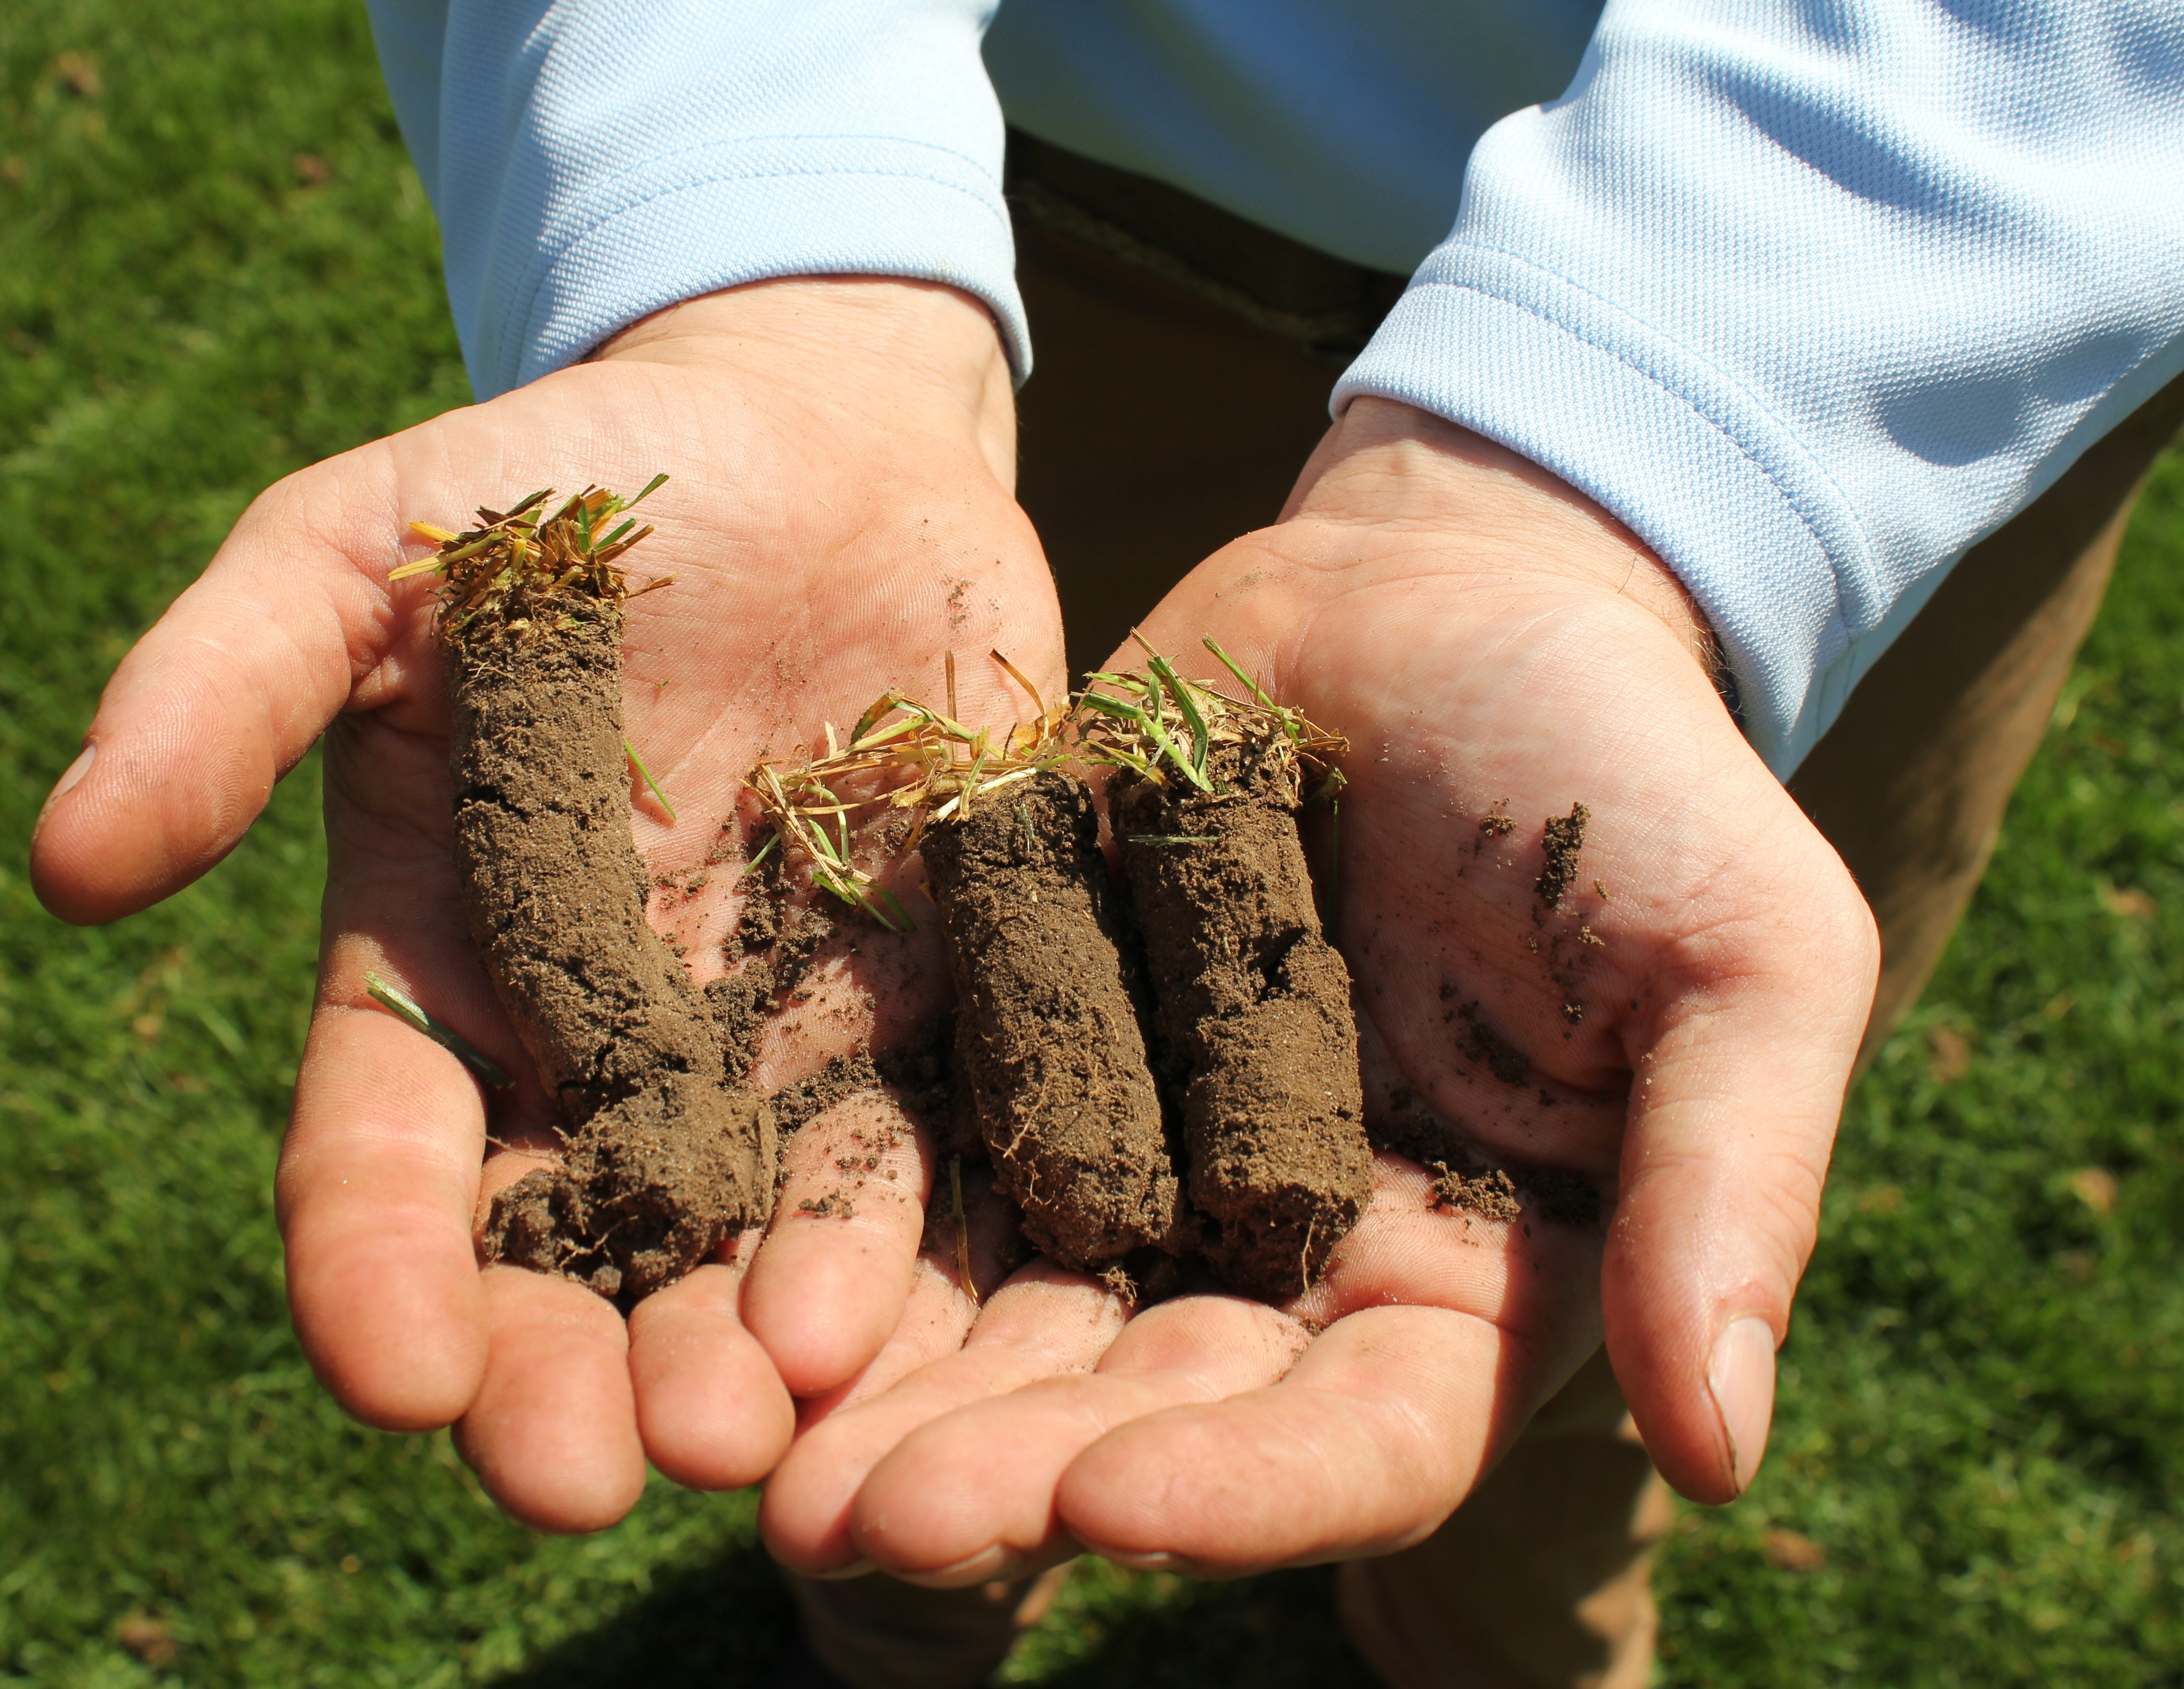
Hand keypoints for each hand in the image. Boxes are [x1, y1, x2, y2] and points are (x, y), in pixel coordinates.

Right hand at [28, 278, 1059, 1531]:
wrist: (808, 441)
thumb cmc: (554, 486)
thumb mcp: (360, 552)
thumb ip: (221, 690)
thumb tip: (64, 862)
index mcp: (433, 969)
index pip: (378, 1157)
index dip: (375, 1271)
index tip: (397, 1374)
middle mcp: (590, 1044)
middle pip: (558, 1249)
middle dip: (560, 1373)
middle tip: (575, 1478)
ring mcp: (759, 1040)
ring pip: (734, 1245)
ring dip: (731, 1356)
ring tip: (746, 1442)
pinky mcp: (918, 1006)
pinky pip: (907, 1152)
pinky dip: (891, 1245)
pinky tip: (885, 1327)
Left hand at [758, 397, 1876, 1580]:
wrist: (1451, 597)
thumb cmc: (1630, 779)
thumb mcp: (1741, 959)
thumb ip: (1724, 1190)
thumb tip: (1724, 1449)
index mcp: (1452, 1284)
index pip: (1352, 1438)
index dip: (1236, 1486)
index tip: (1106, 1506)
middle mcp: (1274, 1258)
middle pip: (1134, 1404)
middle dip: (998, 1464)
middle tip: (844, 1517)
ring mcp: (1134, 1155)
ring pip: (996, 1306)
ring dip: (878, 1384)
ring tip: (741, 1444)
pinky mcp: (1018, 1040)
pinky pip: (917, 1145)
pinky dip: (826, 1213)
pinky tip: (712, 1262)